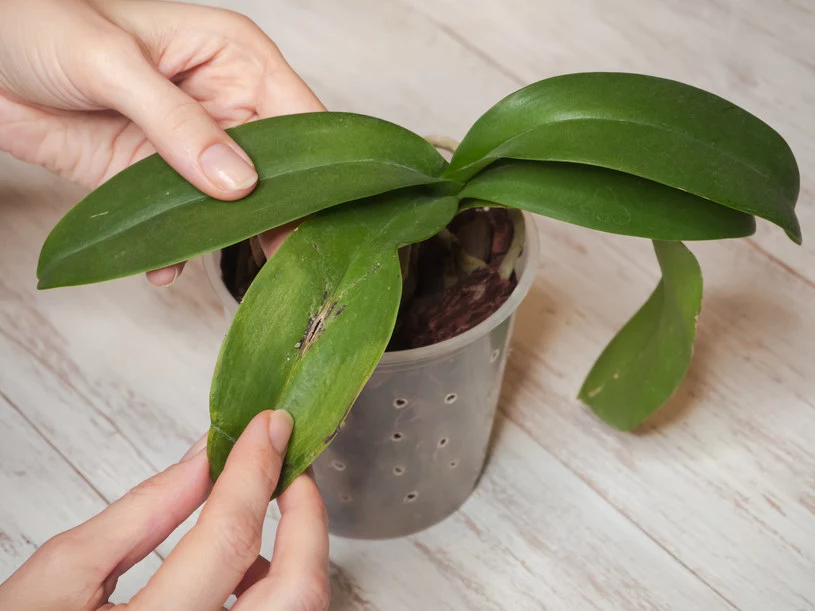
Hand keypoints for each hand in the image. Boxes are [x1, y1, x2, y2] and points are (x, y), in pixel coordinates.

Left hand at [0, 0, 323, 284]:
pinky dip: (177, 251)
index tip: (322, 214)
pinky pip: (182, 224)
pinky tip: (164, 267)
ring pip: (234, 204)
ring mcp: (191, 148)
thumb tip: (238, 183)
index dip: (318, 166)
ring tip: (236, 271)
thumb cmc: (37, 24)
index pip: (300, 116)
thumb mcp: (112, 62)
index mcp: (233, 59)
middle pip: (277, 170)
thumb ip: (178, 123)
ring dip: (230, 238)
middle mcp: (223, 105)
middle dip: (281, 213)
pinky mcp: (154, 181)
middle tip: (287, 257)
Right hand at [0, 411, 330, 610]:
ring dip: (295, 553)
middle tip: (291, 469)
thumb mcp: (62, 575)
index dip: (255, 469)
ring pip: (297, 610)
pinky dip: (274, 588)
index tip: (270, 426)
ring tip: (261, 510)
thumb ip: (143, 512)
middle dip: (307, 515)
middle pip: (296, 588)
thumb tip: (205, 459)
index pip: (229, 535)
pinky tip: (242, 569)